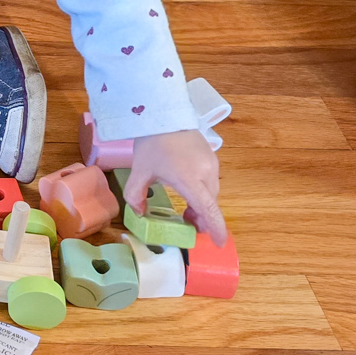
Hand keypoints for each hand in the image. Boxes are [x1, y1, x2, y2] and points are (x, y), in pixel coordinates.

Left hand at [124, 129, 226, 245]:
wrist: (164, 112)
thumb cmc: (152, 142)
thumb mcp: (140, 170)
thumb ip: (136, 196)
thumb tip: (139, 214)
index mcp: (189, 178)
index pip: (207, 208)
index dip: (215, 227)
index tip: (220, 242)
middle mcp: (206, 172)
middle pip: (209, 203)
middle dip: (202, 218)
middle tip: (188, 225)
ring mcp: (211, 163)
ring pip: (211, 193)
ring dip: (202, 205)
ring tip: (187, 212)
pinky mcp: (211, 156)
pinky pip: (211, 181)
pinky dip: (204, 192)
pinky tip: (189, 191)